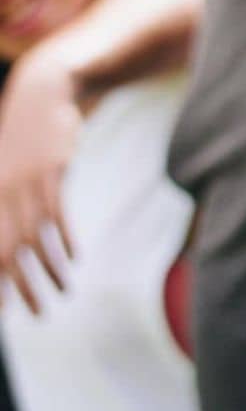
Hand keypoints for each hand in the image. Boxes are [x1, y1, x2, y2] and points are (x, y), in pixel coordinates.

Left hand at [0, 49, 81, 314]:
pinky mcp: (50, 172)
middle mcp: (0, 196)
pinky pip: (56, 215)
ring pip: (32, 239)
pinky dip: (63, 240)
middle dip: (19, 289)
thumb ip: (9, 203)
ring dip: (47, 272)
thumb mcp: (9, 169)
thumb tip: (18, 239)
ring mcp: (24, 184)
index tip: (3, 314)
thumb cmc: (24, 138)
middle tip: (36, 316)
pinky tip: (73, 260)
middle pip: (5, 254)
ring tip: (62, 295)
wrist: (42, 94)